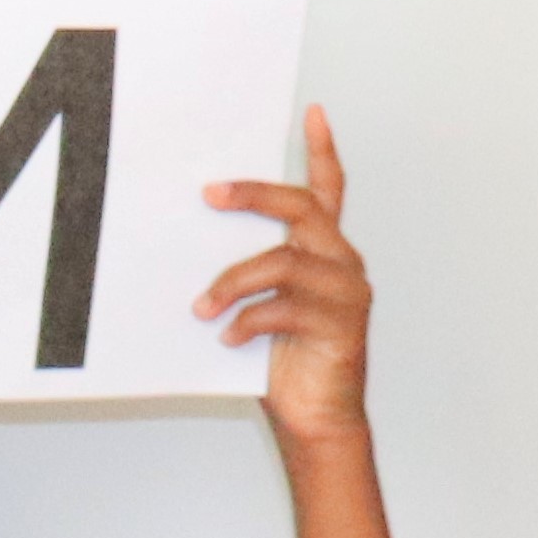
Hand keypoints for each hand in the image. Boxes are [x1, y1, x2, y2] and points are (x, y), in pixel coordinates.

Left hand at [201, 107, 377, 448]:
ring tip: (201, 308)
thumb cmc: (284, 365)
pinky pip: (286, 308)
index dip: (322, 150)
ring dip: (233, 281)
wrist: (315, 425)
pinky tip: (227, 338)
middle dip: (254, 195)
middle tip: (210, 194)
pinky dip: (249, 320)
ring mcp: (347, 294)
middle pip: (304, 208)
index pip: (329, 190)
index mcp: (325, 252)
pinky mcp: (342, 327)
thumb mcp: (259, 306)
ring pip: (285, 261)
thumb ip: (245, 272)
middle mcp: (342, 264)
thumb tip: (190, 241)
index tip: (312, 112)